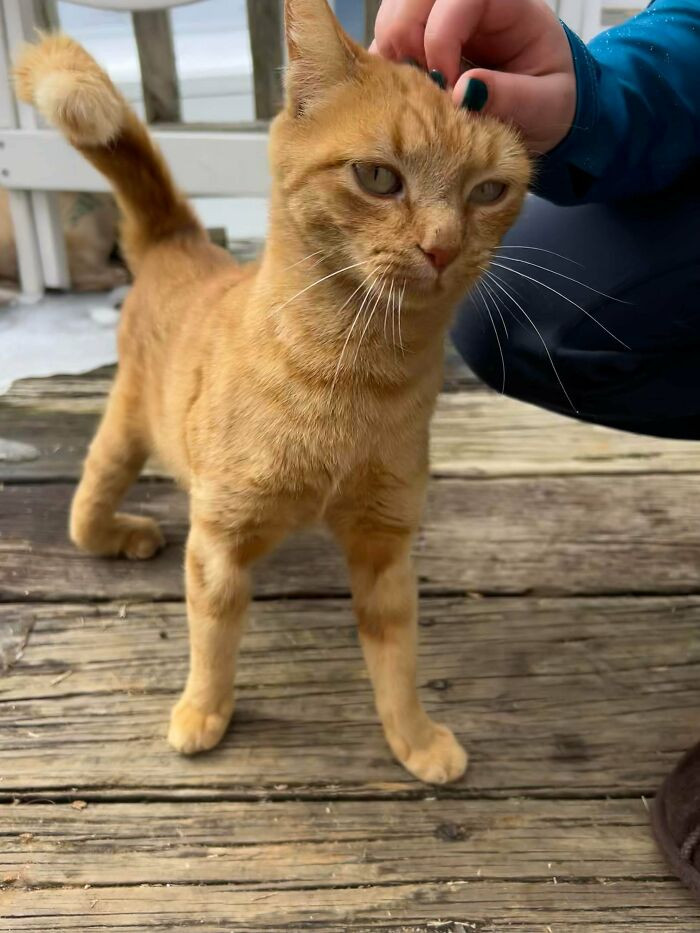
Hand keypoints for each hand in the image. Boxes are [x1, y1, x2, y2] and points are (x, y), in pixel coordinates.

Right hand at [371, 0, 576, 153]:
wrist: (545, 113)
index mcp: (508, 4)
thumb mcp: (544, 106)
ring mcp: (441, 20)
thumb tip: (463, 91)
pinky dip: (386, 66)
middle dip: (404, 36)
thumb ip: (509, 97)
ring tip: (409, 92)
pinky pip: (389, 41)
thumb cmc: (551, 103)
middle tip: (416, 85)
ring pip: (395, 11)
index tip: (445, 85)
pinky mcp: (422, 43)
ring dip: (390, 51)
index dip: (442, 36)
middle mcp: (470, 4)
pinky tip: (401, 94)